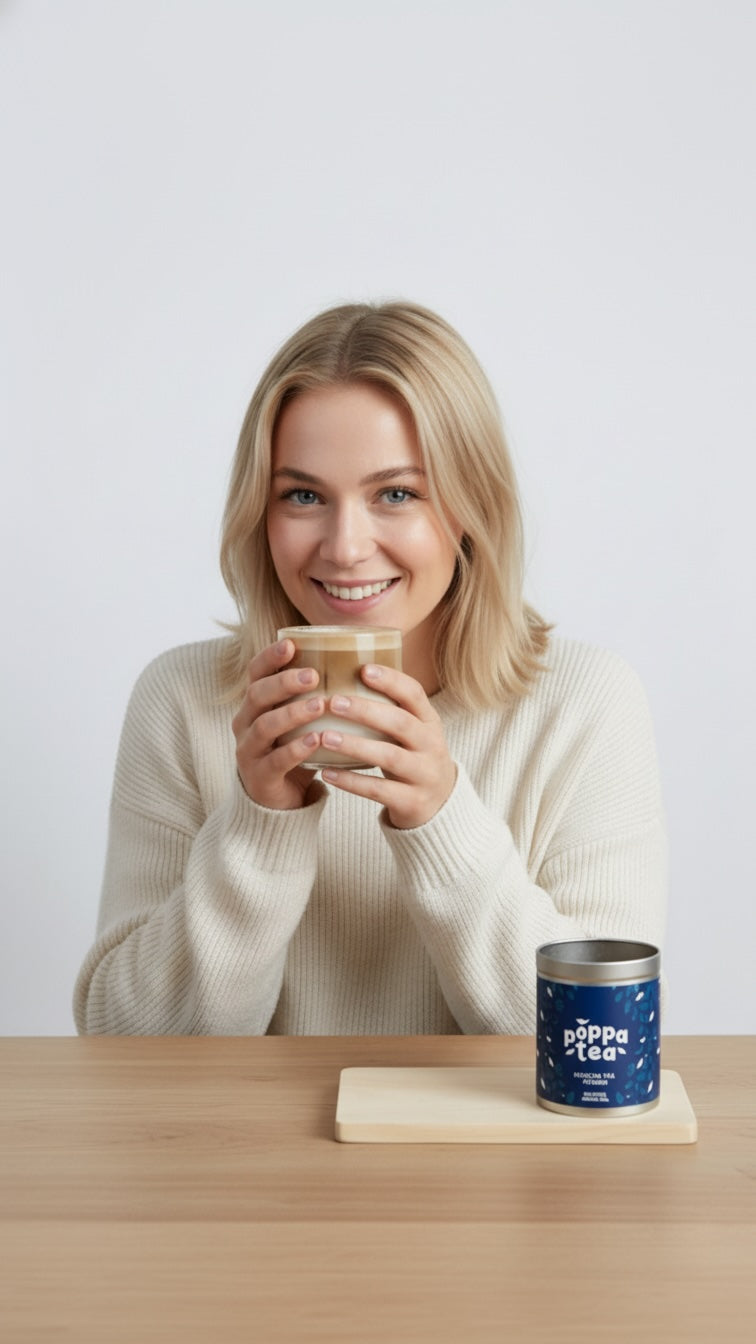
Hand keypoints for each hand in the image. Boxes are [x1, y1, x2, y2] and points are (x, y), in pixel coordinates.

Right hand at [231, 639, 325, 809]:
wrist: (280, 799)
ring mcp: (249, 750)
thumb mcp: (301, 718)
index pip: (255, 672)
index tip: (291, 643)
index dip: (270, 657)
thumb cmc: (295, 747)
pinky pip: (276, 760)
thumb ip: (316, 693)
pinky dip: (296, 749)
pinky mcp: (259, 776)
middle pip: (256, 695)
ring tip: (320, 705)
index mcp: (254, 703)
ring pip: (264, 726)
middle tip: (313, 675)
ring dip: (293, 713)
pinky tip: (316, 740)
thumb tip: (363, 661)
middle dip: (283, 682)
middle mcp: (245, 722)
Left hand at [318, 664, 456, 828]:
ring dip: (354, 745)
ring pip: (389, 757)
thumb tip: (344, 671)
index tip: (363, 669)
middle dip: (366, 711)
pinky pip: (378, 790)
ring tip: (325, 736)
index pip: (414, 694)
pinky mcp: (412, 801)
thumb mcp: (412, 731)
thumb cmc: (412, 757)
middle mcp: (431, 745)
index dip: (391, 680)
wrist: (439, 805)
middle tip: (333, 701)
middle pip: (400, 723)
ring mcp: (424, 774)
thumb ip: (389, 709)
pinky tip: (326, 773)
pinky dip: (351, 782)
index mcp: (429, 721)